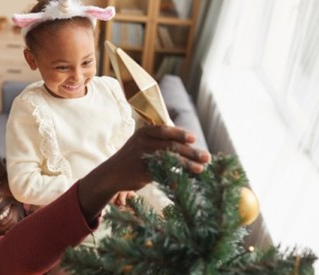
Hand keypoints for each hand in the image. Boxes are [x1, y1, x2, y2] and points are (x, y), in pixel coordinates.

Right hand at [78, 125, 209, 220]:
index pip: (164, 130)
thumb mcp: (142, 143)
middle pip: (171, 145)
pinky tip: (187, 179)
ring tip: (201, 168)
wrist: (112, 174)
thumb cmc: (132, 157)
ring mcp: (142, 157)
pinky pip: (163, 173)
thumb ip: (161, 141)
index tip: (193, 139)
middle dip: (190, 151)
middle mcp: (142, 142)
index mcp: (144, 132)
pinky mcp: (142, 172)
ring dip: (187, 164)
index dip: (180, 134)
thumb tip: (189, 143)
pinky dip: (176, 176)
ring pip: (169, 160)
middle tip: (206, 157)